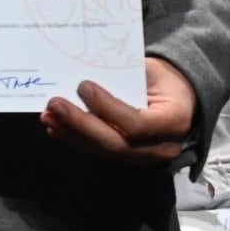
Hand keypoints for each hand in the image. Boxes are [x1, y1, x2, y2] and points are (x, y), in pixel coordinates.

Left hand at [44, 57, 196, 164]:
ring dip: (72, 134)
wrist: (182, 99)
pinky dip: (76, 139)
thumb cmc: (165, 80)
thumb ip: (125, 76)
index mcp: (174, 121)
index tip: (83, 86)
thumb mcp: (153, 71)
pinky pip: (100, 151)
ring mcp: (145, 157)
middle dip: (81, 125)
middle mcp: (162, 147)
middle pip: (116, 144)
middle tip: (54, 106)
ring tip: (48, 117)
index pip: (137, 124)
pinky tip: (56, 128)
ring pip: (104, 151)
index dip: (107, 108)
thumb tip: (85, 76)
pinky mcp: (129, 159)